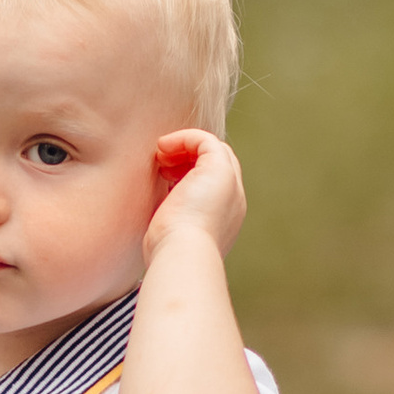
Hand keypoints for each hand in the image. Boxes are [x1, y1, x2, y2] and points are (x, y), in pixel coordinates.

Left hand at [145, 128, 245, 262]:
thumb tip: (160, 218)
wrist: (183, 255)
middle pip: (217, 164)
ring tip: (161, 156)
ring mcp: (231, 184)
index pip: (215, 184)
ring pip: (213, 151)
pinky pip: (205, 140)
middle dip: (189, 158)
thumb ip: (173, 223)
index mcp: (225, 219)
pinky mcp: (220, 169)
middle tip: (163, 166)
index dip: (190, 173)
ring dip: (185, 148)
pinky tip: (162, 147)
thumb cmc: (169, 253)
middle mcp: (234, 201)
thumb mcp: (172, 237)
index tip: (165, 178)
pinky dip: (183, 138)